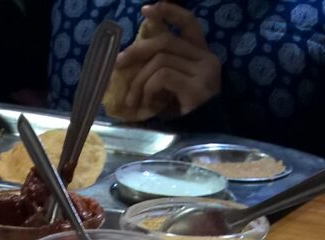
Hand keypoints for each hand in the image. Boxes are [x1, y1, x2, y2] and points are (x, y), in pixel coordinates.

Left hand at [115, 3, 220, 118]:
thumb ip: (162, 69)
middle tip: (117, 64)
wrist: (204, 141)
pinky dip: (148, 88)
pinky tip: (147, 105)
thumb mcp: (172, 88)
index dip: (169, 11)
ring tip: (133, 101)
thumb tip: (131, 58)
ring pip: (160, 61)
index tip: (146, 10)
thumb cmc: (186, 118)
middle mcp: (207, 59)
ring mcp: (204, 73)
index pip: (189, 23)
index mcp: (203, 56)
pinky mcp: (197, 89)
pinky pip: (163, 76)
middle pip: (165, 42)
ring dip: (139, 81)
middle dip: (137, 51)